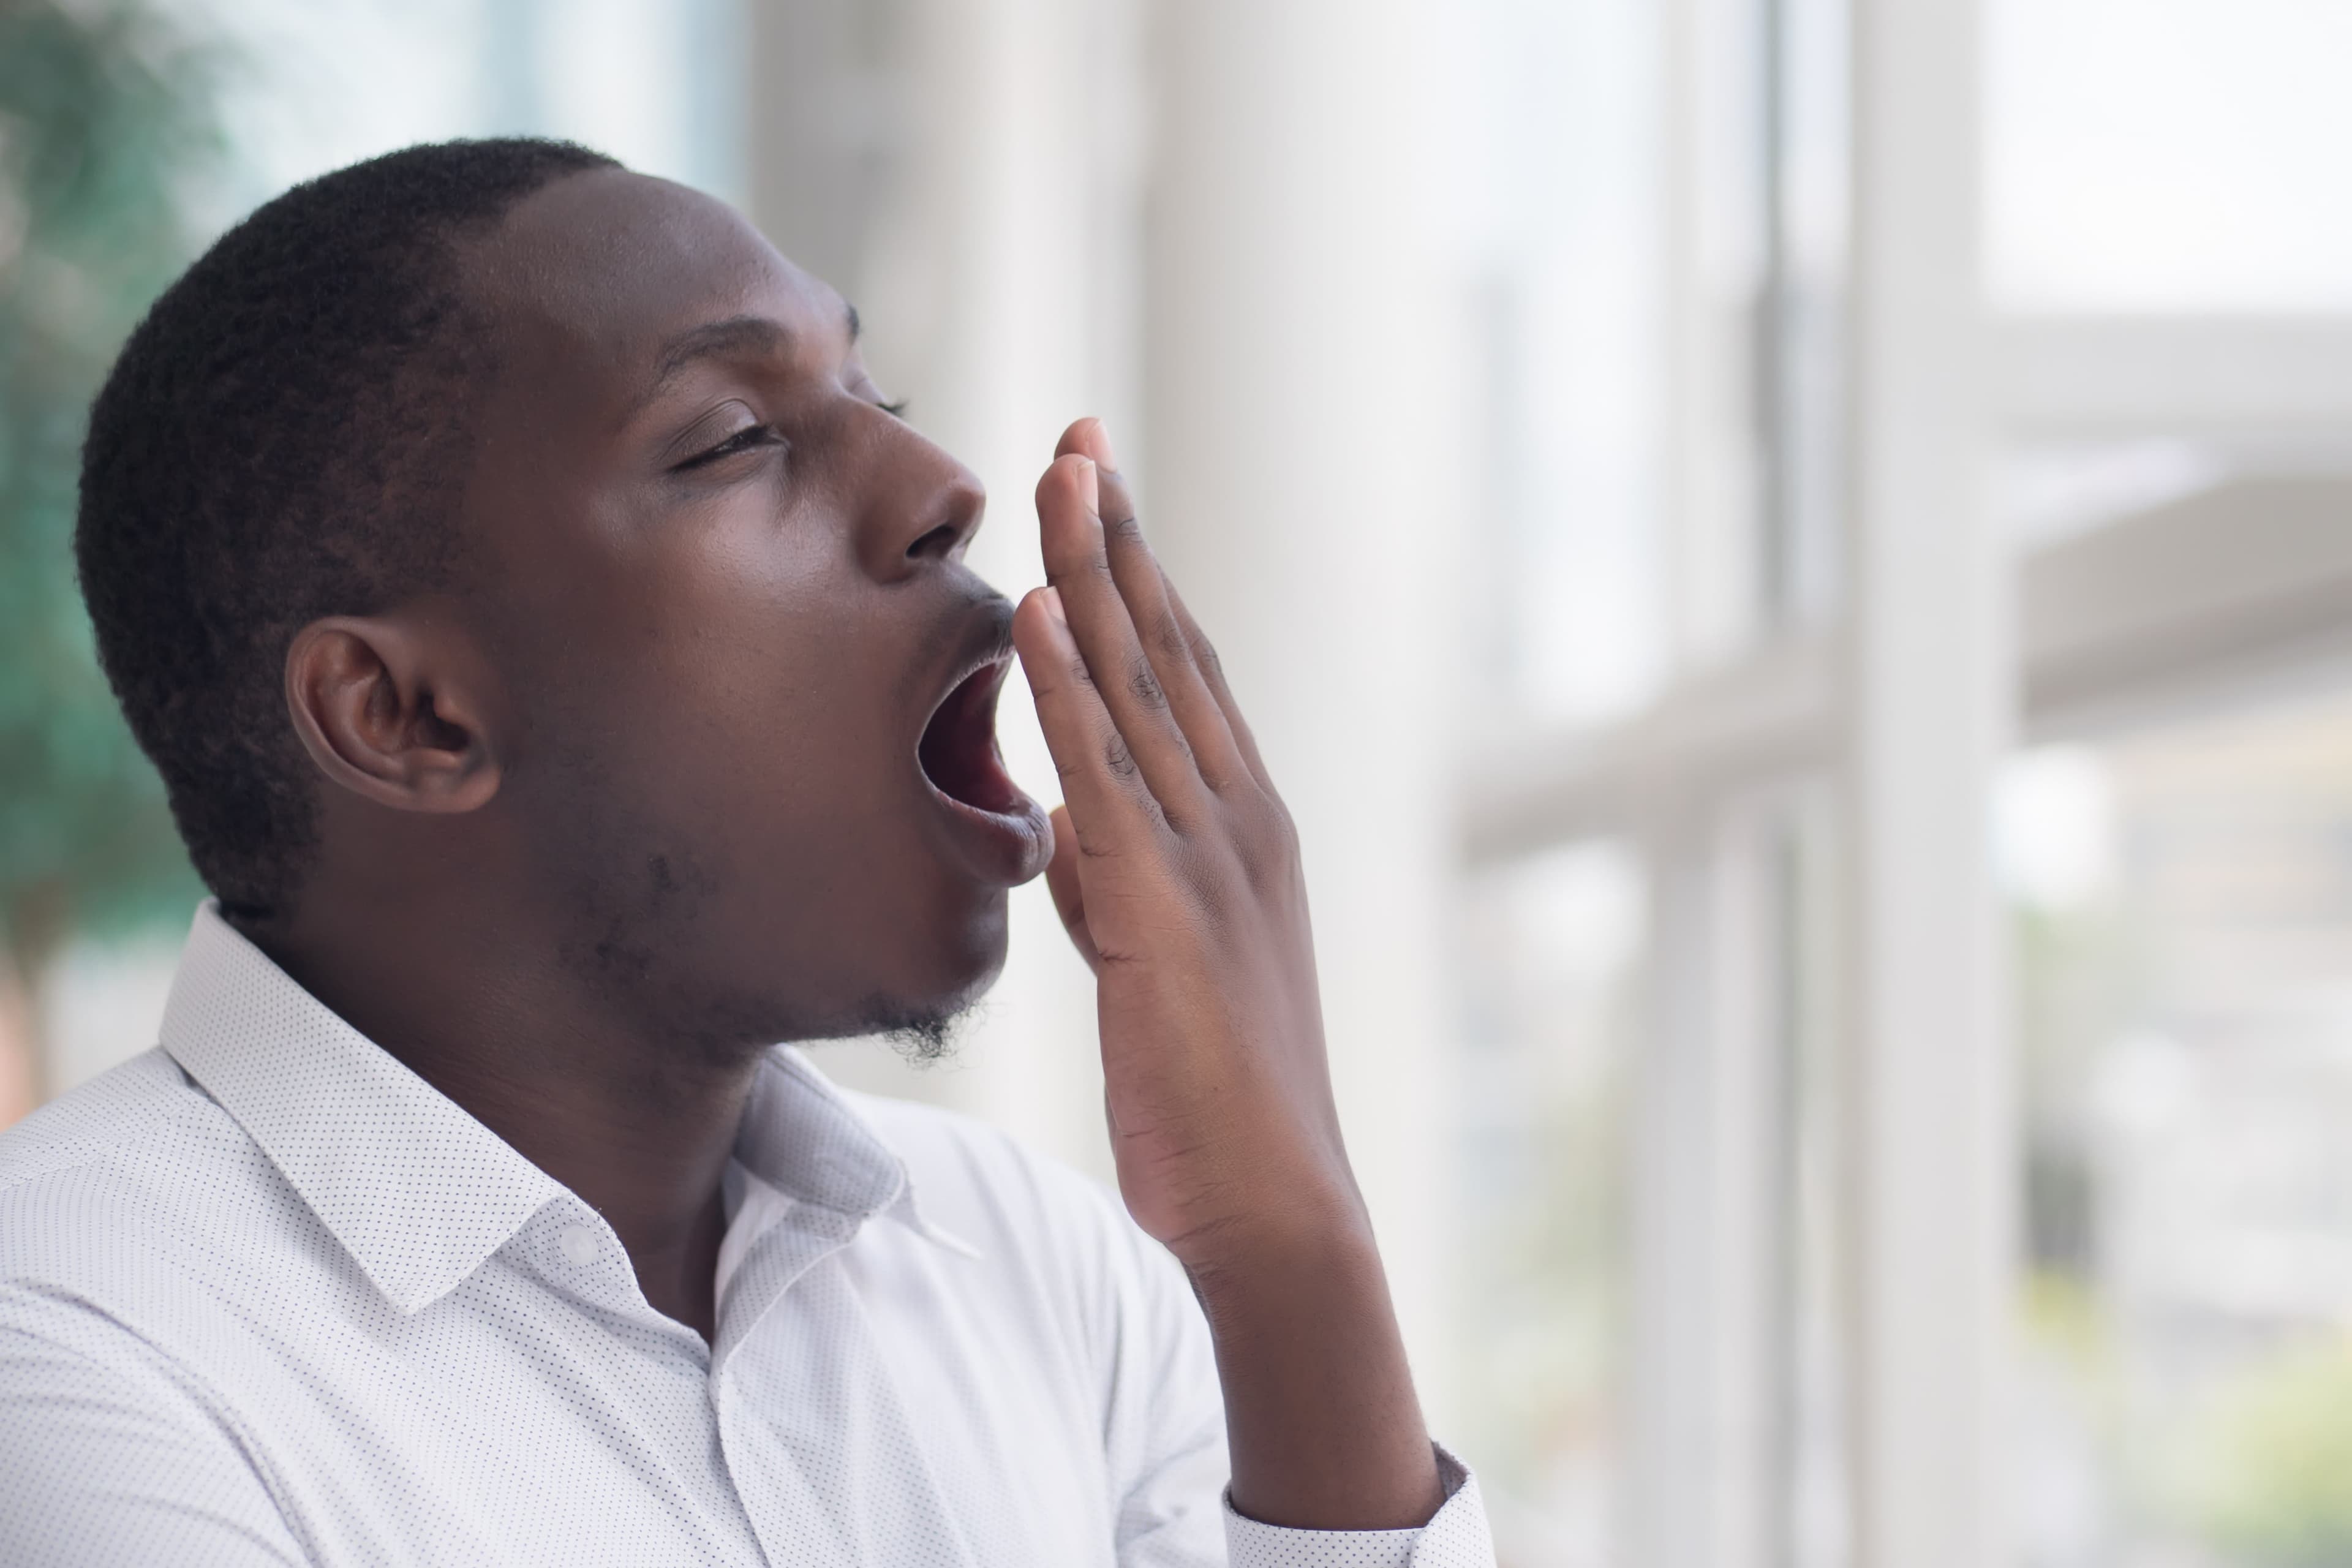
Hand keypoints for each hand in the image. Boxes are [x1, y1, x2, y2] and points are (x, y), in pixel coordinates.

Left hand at [1012, 418, 1442, 1530]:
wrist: (1276, 1210)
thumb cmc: (1217, 1100)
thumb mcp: (1159, 963)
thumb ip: (1115, 882)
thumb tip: (1060, 827)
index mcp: (1243, 831)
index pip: (1184, 676)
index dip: (1140, 578)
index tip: (1099, 490)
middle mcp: (1239, 822)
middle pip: (1172, 650)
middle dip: (1121, 538)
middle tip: (1082, 436)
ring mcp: (1209, 861)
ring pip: (1145, 689)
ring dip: (1098, 574)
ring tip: (1060, 473)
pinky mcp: (1165, 915)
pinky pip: (1107, 780)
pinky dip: (1074, 689)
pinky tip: (1042, 612)